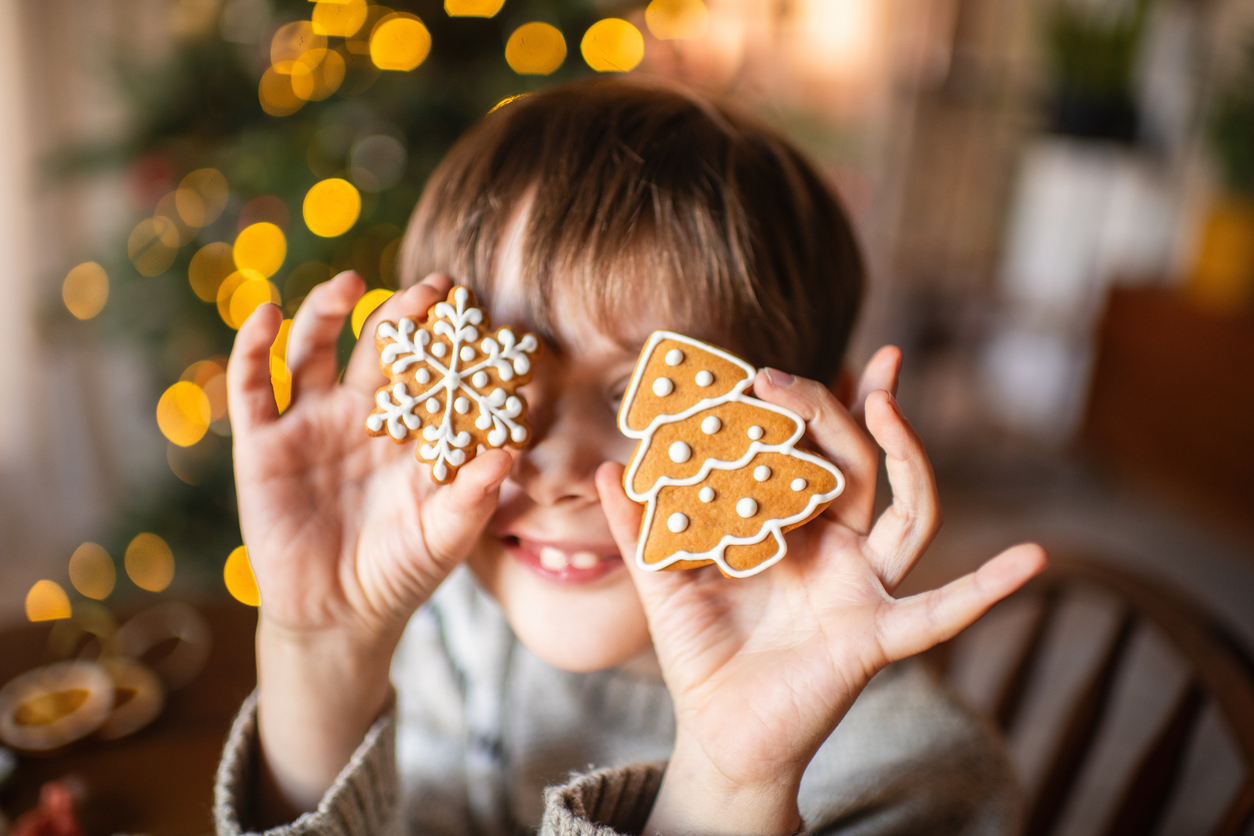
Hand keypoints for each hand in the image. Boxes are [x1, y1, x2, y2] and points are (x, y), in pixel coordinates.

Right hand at [227, 272, 511, 816]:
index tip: (474, 308)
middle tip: (432, 285)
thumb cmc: (402, 573)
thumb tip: (509, 452)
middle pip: (376, 347)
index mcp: (406, 431)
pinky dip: (253, 346)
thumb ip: (475, 495)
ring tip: (350, 283)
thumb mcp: (446, 536)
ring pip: (312, 350)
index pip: (426, 371)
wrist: (338, 617)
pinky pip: (254, 385)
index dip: (446, 339)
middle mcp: (358, 417)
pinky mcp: (261, 444)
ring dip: (325, 310)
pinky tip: (268, 314)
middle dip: (401, 313)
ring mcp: (308, 424)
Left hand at [596, 347, 1046, 835]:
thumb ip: (641, 525)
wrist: (718, 734)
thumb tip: (610, 467)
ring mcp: (864, 589)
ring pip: (905, 513)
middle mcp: (838, 550)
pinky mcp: (875, 635)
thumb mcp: (662, 579)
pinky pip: (940, 612)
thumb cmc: (701, 655)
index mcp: (793, 529)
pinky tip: (1031, 559)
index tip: (767, 364)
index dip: (799, 407)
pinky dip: (986, 588)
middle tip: (786, 376)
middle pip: (857, 465)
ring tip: (889, 399)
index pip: (805, 453)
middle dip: (839, 410)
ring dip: (908, 456)